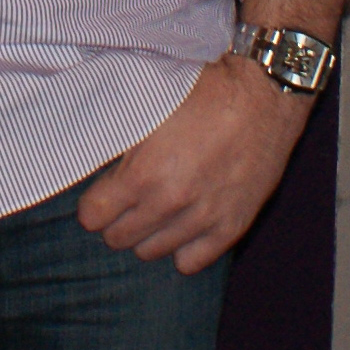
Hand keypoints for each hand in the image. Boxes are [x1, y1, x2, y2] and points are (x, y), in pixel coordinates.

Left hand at [77, 54, 313, 274]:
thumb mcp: (147, 102)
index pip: (92, 217)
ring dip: (147, 232)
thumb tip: (84, 150)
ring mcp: (204, 219)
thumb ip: (115, 136)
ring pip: (151, 252)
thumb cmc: (204, 87)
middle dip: (116, 218)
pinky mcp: (232, 226)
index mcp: (144, 172)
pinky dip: (182, 245)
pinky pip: (191, 262)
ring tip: (155, 206)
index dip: (93, 202)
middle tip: (126, 197)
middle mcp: (171, 203)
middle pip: (118, 239)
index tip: (101, 192)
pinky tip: (183, 221)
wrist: (265, 91)